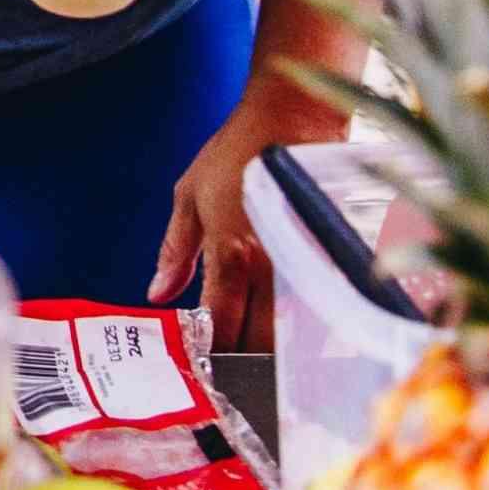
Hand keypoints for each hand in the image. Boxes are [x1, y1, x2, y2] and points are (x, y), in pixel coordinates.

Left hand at [155, 72, 342, 346]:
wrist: (296, 116)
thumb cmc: (237, 152)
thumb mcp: (189, 194)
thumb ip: (174, 250)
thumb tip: (157, 295)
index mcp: (230, 253)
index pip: (222, 325)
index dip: (212, 353)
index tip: (204, 366)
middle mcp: (271, 268)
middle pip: (261, 341)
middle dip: (246, 363)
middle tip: (232, 373)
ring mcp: (306, 264)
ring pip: (295, 332)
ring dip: (277, 352)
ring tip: (261, 361)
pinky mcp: (331, 257)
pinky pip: (320, 307)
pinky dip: (307, 328)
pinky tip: (294, 334)